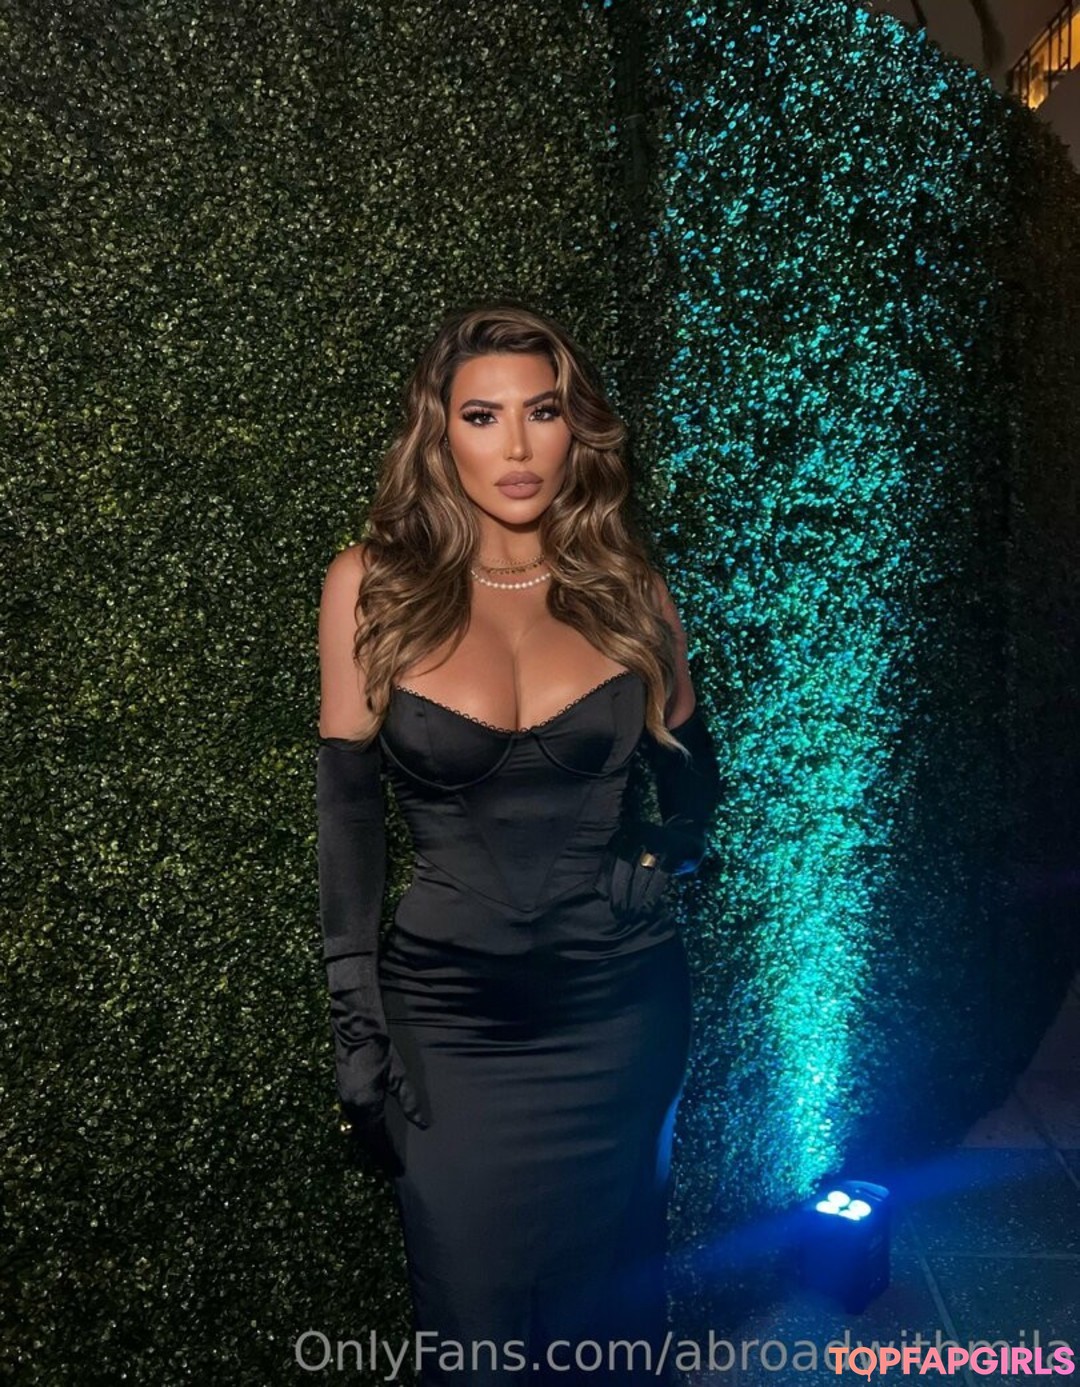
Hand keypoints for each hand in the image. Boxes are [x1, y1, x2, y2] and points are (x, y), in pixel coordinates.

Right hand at [336, 1036, 427, 1177]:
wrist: (357, 1030)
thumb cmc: (382, 1051)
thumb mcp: (400, 1077)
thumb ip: (410, 1101)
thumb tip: (423, 1124)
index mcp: (366, 1106)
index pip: (378, 1139)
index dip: (387, 1155)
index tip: (397, 1169)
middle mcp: (352, 1107)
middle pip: (366, 1138)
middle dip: (378, 1152)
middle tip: (391, 1166)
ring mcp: (344, 1100)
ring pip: (358, 1129)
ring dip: (370, 1142)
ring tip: (383, 1153)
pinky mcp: (342, 1092)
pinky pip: (353, 1119)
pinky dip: (364, 1129)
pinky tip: (372, 1131)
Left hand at [595, 819, 673, 920]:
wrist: (687, 843)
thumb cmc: (652, 855)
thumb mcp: (633, 853)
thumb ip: (617, 866)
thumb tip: (598, 891)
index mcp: (628, 829)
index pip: (611, 854)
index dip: (605, 876)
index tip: (602, 895)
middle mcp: (642, 831)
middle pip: (625, 863)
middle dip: (620, 888)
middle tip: (616, 908)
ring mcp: (659, 839)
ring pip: (642, 871)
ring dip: (635, 893)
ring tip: (629, 910)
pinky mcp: (675, 851)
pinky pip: (661, 875)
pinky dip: (654, 892)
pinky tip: (648, 905)